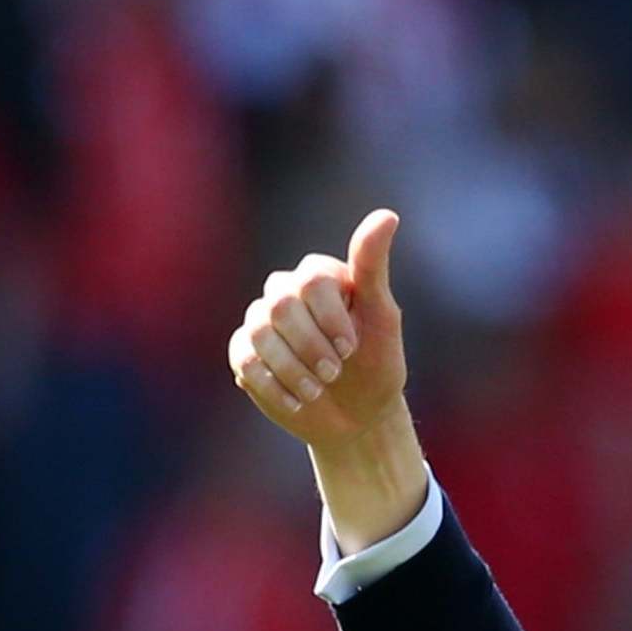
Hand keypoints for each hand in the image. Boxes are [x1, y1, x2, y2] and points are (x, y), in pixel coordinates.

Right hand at [228, 209, 407, 451]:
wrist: (358, 416)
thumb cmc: (376, 363)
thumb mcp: (382, 317)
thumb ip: (373, 267)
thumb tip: (387, 214)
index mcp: (319, 276)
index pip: (310, 281)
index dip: (329, 317)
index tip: (351, 347)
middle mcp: (285, 292)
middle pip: (280, 306)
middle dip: (310, 346)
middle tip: (335, 373)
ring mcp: (261, 322)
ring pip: (258, 334)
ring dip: (292, 369)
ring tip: (317, 391)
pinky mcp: (245, 353)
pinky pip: (244, 360)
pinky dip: (273, 385)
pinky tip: (297, 401)